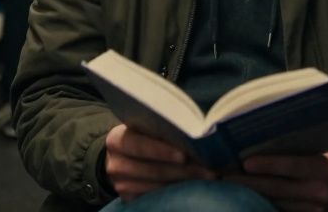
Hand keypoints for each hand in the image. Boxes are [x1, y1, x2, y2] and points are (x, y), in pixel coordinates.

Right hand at [102, 124, 216, 201]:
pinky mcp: (129, 199)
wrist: (122, 159)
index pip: (140, 145)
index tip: (184, 156)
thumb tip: (195, 128)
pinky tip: (195, 187)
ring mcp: (122, 185)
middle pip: (154, 170)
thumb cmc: (142, 137)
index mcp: (118, 140)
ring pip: (159, 187)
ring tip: (209, 177)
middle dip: (186, 170)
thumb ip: (160, 128)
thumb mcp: (143, 128)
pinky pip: (157, 198)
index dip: (162, 151)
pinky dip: (178, 192)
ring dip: (186, 182)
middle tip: (210, 169)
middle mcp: (116, 164)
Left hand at [223, 151, 327, 211]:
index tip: (245, 162)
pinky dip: (262, 205)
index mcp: (323, 167)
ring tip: (230, 186)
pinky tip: (246, 199)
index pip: (293, 166)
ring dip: (251, 196)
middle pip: (277, 188)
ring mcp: (314, 209)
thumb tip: (262, 139)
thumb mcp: (320, 147)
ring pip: (275, 203)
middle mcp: (319, 190)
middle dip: (249, 182)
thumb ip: (298, 146)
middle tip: (225, 176)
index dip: (268, 164)